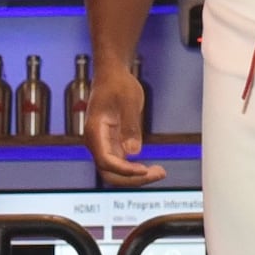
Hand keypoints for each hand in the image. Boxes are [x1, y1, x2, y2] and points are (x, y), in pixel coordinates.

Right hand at [83, 62, 166, 187]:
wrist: (113, 75)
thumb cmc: (117, 83)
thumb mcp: (129, 100)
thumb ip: (131, 126)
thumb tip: (133, 151)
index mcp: (95, 131)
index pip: (105, 160)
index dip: (124, 169)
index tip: (143, 169)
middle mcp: (97, 142)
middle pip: (110, 172)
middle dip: (132, 179)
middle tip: (158, 174)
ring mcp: (105, 144)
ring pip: (117, 171)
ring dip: (136, 176)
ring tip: (160, 172)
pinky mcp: (114, 144)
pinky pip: (123, 164)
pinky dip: (137, 169)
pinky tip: (153, 168)